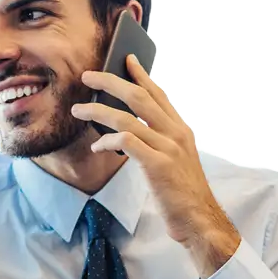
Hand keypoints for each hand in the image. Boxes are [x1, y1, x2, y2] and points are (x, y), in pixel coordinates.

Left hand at [73, 55, 240, 274]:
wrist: (199, 219)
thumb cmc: (182, 193)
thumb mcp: (174, 161)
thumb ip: (156, 142)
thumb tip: (126, 131)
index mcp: (181, 130)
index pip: (158, 94)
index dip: (141, 74)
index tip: (126, 59)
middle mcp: (176, 133)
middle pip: (139, 97)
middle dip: (111, 82)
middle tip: (88, 76)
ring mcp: (168, 148)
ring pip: (127, 117)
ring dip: (98, 111)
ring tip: (78, 110)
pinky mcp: (158, 165)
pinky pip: (126, 142)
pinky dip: (107, 141)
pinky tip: (96, 147)